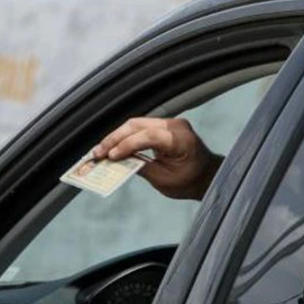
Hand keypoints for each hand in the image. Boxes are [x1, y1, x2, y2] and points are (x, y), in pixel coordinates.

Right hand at [92, 117, 218, 199]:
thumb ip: (141, 168)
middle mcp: (175, 125)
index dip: (126, 145)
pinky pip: (139, 127)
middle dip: (115, 139)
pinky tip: (112, 146)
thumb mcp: (164, 180)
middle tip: (97, 153)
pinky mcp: (162, 125)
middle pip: (137, 125)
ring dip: (116, 137)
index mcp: (181, 139)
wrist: (206, 175)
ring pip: (135, 124)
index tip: (111, 157)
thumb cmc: (190, 181)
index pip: (148, 136)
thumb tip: (117, 161)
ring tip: (100, 150)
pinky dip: (124, 136)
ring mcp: (169, 122)